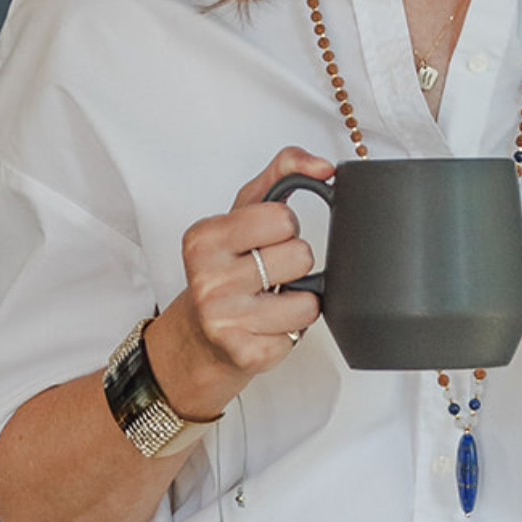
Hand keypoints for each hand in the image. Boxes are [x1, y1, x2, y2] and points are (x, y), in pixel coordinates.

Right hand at [144, 146, 333, 417]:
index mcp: (204, 238)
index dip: (283, 229)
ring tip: (271, 303)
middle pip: (300, 256)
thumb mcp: (242, 214)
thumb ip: (281, 174)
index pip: (282, 218)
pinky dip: (291, 332)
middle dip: (293, 265)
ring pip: (308, 301)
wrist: (197, 339)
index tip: (263, 240)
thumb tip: (323, 166)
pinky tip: (266, 328)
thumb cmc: (225, 270)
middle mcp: (208, 279)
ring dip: (298, 302)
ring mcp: (225, 320)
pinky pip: (301, 334)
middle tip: (267, 274)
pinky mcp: (246, 355)